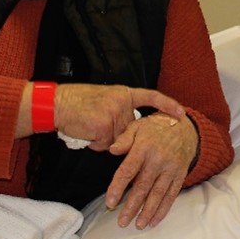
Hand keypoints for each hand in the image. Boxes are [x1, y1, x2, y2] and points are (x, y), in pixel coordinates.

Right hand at [53, 84, 184, 150]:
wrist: (58, 104)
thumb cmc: (79, 104)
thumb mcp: (105, 100)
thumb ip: (120, 111)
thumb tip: (130, 132)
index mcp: (124, 93)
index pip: (152, 97)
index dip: (168, 105)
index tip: (182, 113)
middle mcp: (122, 102)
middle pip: (131, 129)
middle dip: (115, 134)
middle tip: (96, 123)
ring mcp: (114, 114)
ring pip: (119, 140)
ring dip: (104, 139)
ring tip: (89, 126)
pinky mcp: (105, 127)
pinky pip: (106, 145)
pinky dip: (96, 143)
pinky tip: (86, 132)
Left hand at [104, 111, 198, 228]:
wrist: (185, 128)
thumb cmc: (156, 128)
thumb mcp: (138, 126)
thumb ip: (124, 138)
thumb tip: (112, 150)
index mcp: (144, 147)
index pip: (128, 170)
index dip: (118, 188)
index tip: (110, 203)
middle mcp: (158, 159)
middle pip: (142, 187)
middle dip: (131, 207)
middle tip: (121, 222)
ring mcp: (171, 169)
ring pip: (157, 194)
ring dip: (147, 212)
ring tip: (137, 225)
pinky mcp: (180, 175)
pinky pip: (171, 195)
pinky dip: (162, 210)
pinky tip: (153, 221)